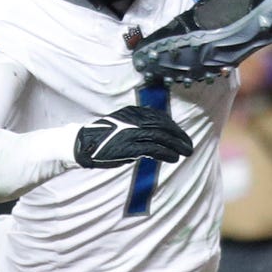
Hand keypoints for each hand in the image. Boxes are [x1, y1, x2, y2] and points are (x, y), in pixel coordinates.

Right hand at [74, 104, 193, 168]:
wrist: (82, 144)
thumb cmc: (101, 137)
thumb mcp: (120, 124)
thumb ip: (136, 127)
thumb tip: (153, 136)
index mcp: (132, 112)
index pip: (159, 117)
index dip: (173, 126)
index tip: (181, 135)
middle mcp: (134, 120)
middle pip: (164, 126)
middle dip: (179, 136)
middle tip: (188, 145)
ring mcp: (132, 133)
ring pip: (162, 137)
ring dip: (177, 145)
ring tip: (186, 152)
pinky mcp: (130, 147)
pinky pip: (154, 149)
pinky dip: (166, 153)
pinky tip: (173, 158)